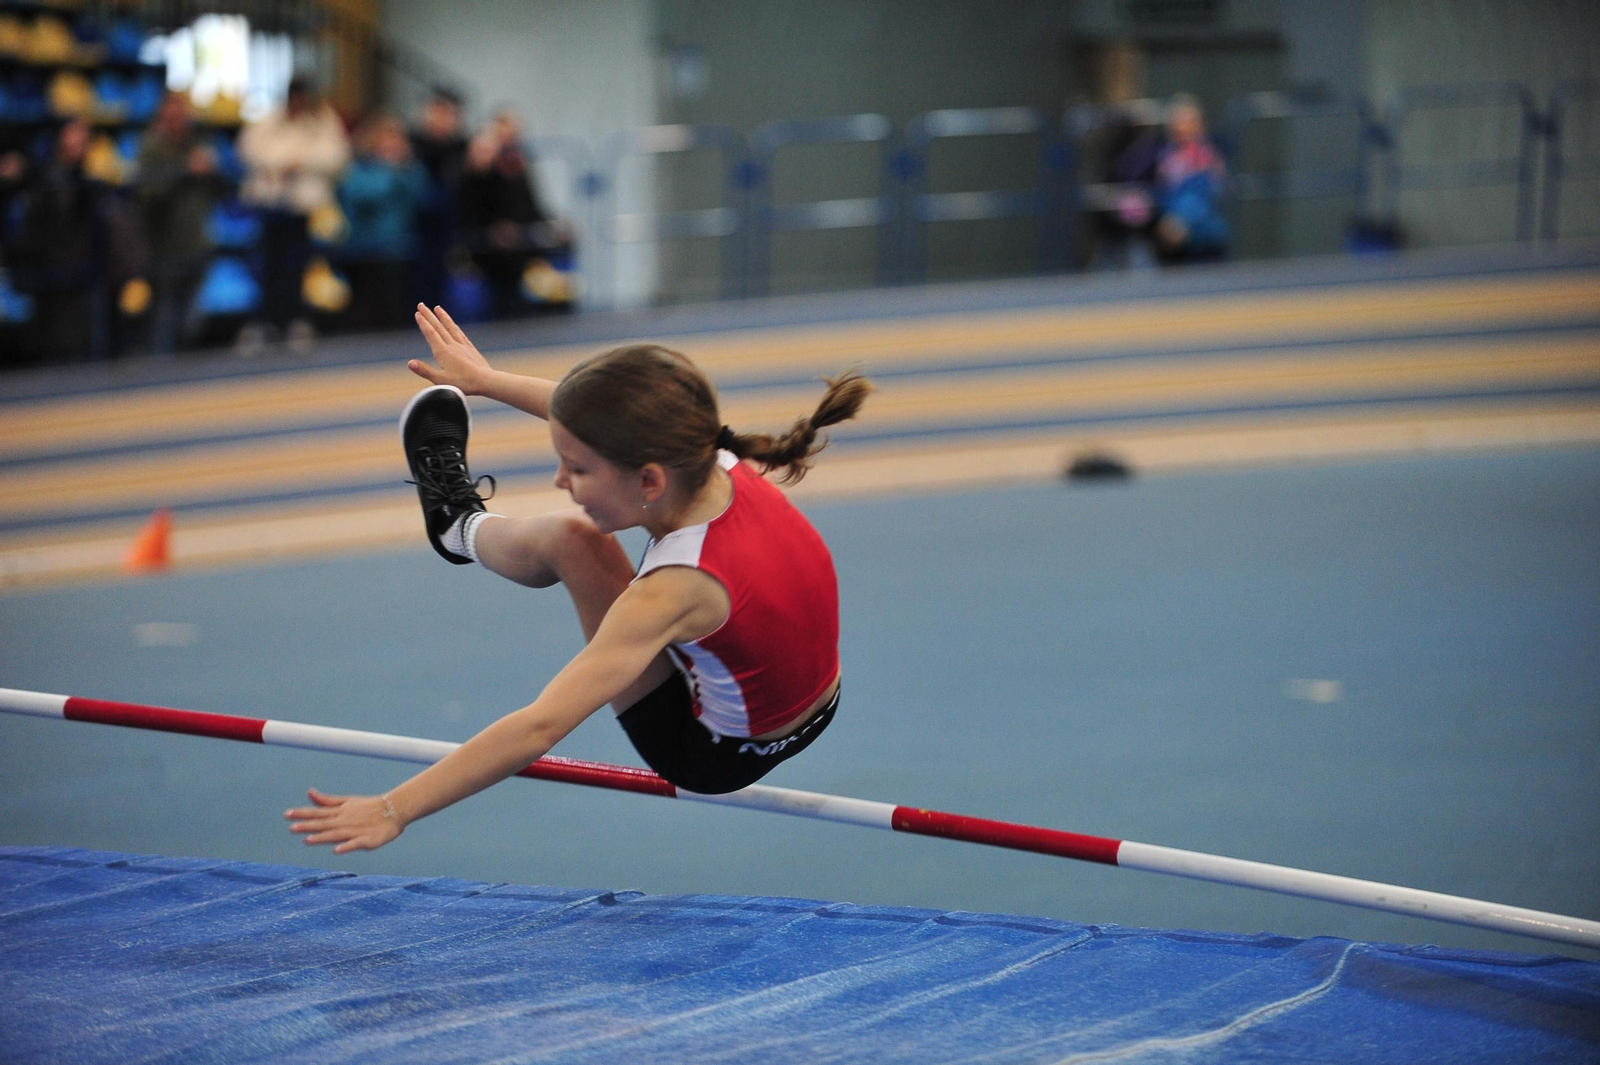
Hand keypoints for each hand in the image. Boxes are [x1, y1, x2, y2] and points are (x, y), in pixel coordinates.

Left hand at [285, 788, 403, 853]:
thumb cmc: (369, 807)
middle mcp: (345, 821)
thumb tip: (309, 792)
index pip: (318, 813)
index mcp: (340, 812)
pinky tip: (337, 850)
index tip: (287, 814)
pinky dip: (346, 846)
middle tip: (291, 828)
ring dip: (322, 837)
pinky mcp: (367, 840)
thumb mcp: (346, 801)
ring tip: (308, 840)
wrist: (395, 810)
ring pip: (336, 834)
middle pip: (324, 824)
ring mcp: (355, 831)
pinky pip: (355, 844)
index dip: (303, 814)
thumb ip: (326, 800)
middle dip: (308, 826)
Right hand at [410, 304, 493, 392]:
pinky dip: (455, 327)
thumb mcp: (441, 380)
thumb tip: (410, 363)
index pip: (431, 334)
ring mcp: (463, 346)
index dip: (423, 323)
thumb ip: (425, 371)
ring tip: (438, 308)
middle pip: (439, 327)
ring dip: (443, 317)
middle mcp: (453, 346)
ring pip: (451, 328)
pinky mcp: (471, 349)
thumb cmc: (464, 383)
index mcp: (443, 352)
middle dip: (429, 315)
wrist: (487, 381)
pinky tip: (454, 325)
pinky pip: (461, 334)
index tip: (418, 313)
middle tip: (421, 304)